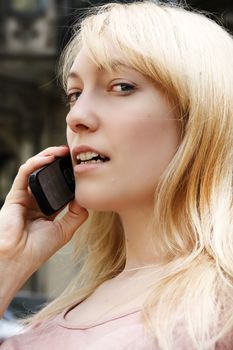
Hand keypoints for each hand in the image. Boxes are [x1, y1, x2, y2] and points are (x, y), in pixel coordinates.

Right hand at [0, 146, 87, 280]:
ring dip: (48, 156)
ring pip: (35, 169)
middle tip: (72, 153)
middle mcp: (35, 201)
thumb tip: (84, 198)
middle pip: (47, 175)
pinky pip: (25, 173)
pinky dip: (36, 163)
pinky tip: (49, 158)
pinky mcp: (14, 194)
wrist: (18, 259)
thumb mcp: (65, 230)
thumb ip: (76, 214)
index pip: (58, 186)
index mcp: (46, 209)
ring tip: (62, 151)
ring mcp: (24, 196)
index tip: (81, 166)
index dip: (68, 175)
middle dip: (59, 161)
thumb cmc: (38, 250)